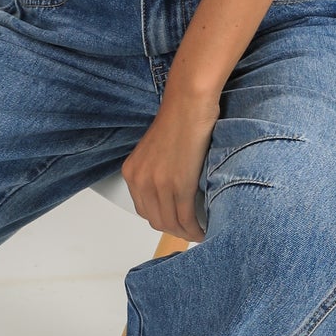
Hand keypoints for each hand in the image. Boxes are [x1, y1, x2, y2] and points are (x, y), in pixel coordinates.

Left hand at [121, 86, 220, 243]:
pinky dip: (195, 228)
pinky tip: (204, 230)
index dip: (162, 220)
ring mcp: (158, 184)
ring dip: (186, 233)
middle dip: (174, 230)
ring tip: (199, 232)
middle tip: (191, 231)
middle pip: (156, 220)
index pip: (144, 210)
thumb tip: (171, 195)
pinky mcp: (178, 184)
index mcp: (131, 172)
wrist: (188, 102)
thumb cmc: (178, 119)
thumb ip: (156, 172)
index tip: (177, 223)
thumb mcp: (155, 151)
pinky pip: (186, 217)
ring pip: (171, 222)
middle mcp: (140, 180)